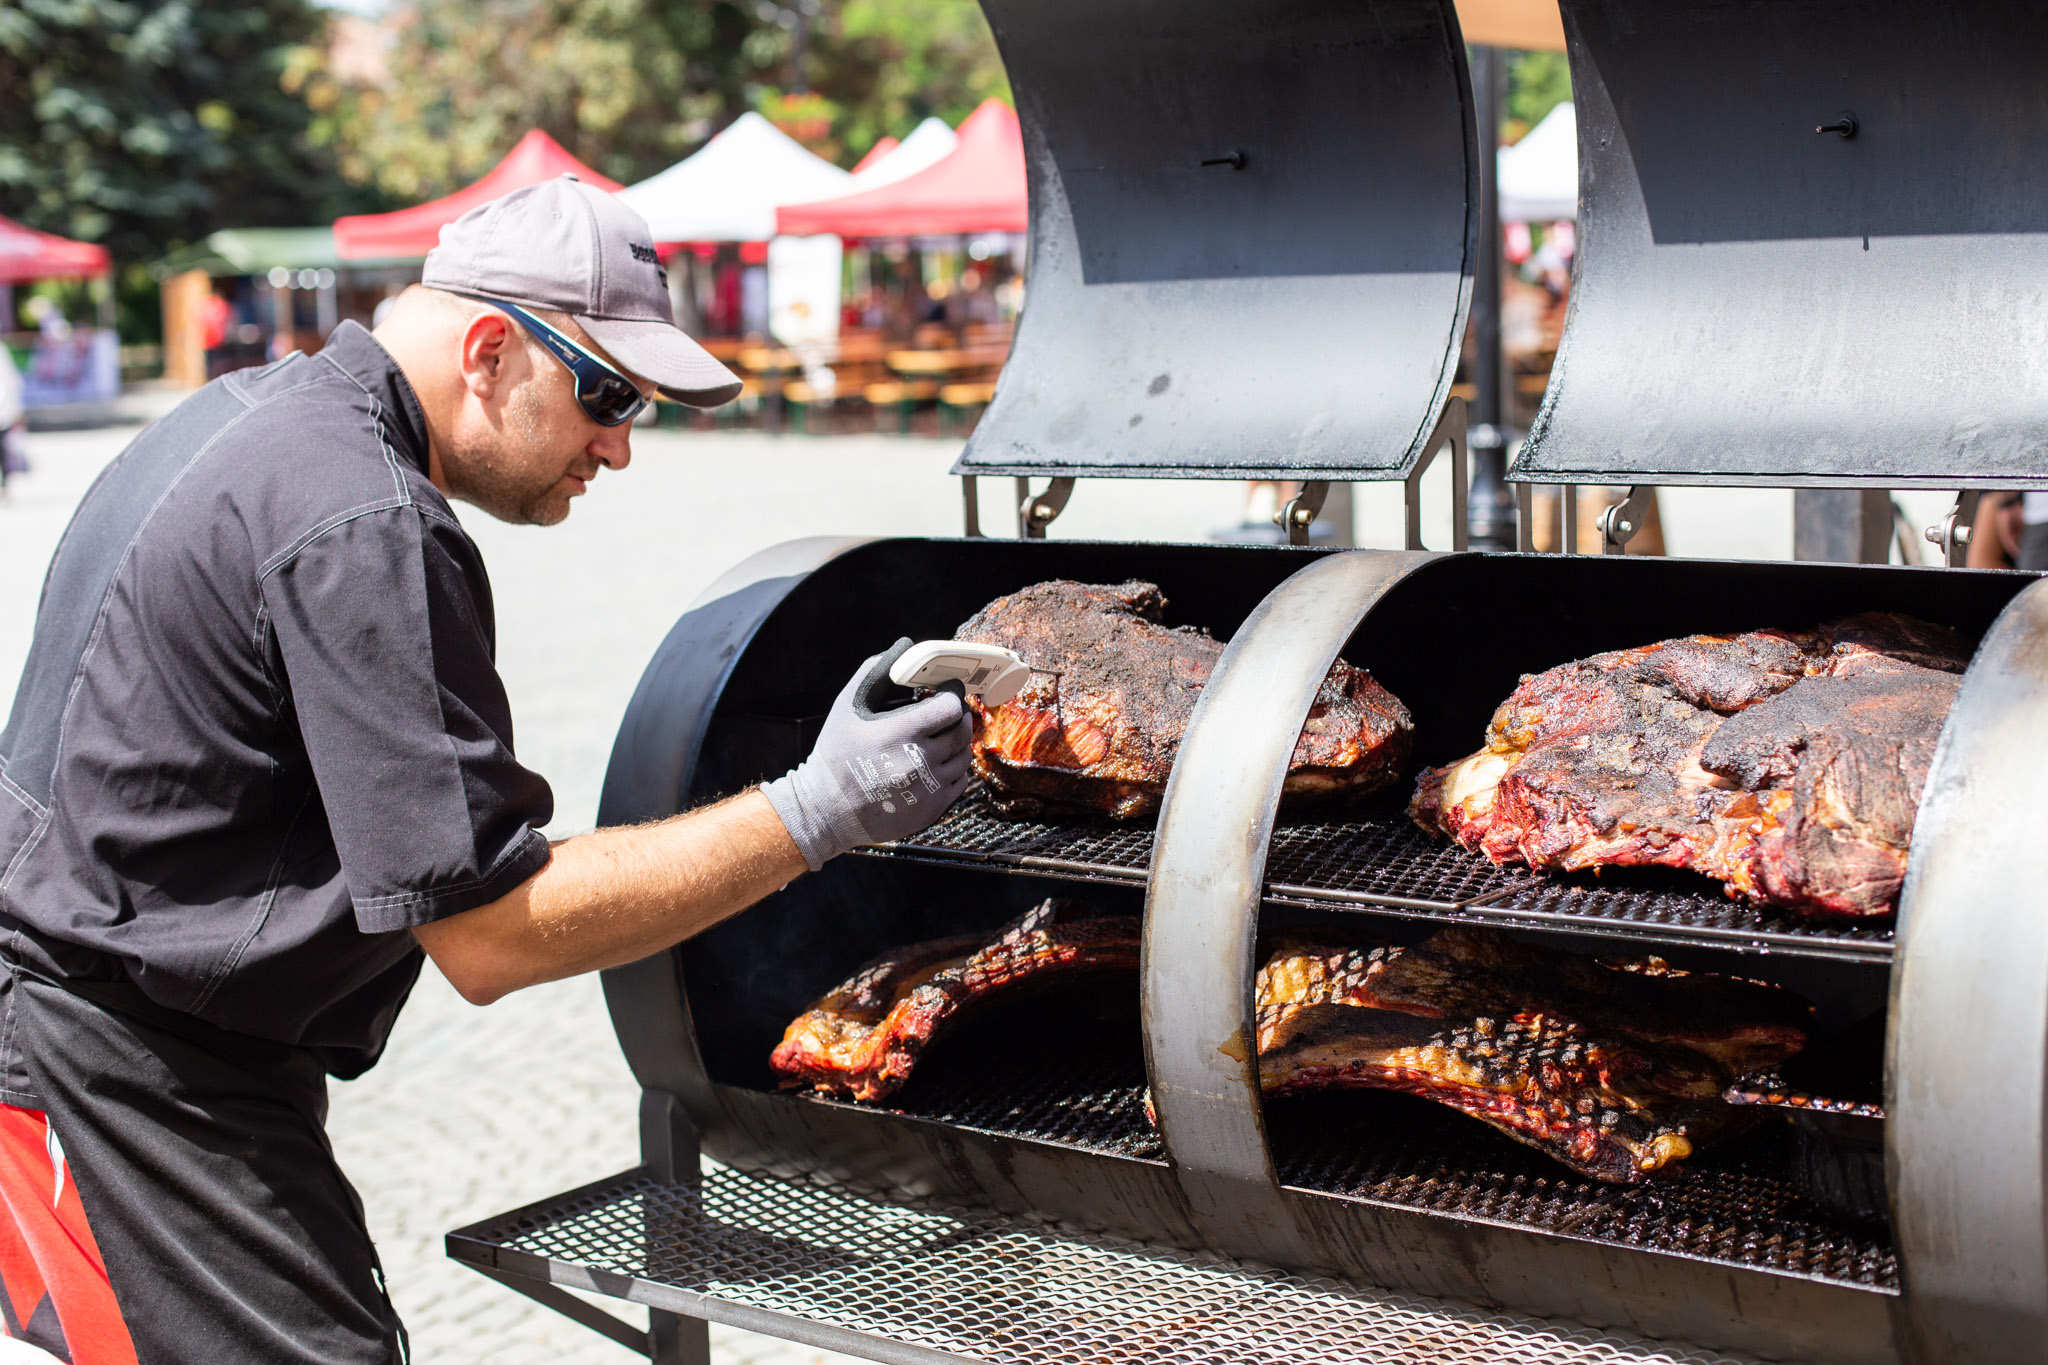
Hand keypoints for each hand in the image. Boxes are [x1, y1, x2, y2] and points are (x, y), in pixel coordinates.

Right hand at [762, 640, 974, 869]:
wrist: (826, 810)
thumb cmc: (836, 753)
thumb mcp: (848, 706)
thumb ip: (876, 671)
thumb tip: (904, 648)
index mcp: (899, 733)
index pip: (950, 707)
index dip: (952, 694)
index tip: (948, 689)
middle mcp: (918, 762)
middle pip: (962, 730)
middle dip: (958, 715)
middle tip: (947, 711)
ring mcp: (928, 789)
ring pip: (964, 756)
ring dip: (958, 741)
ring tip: (940, 735)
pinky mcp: (933, 809)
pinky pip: (961, 781)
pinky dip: (954, 767)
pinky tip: (936, 760)